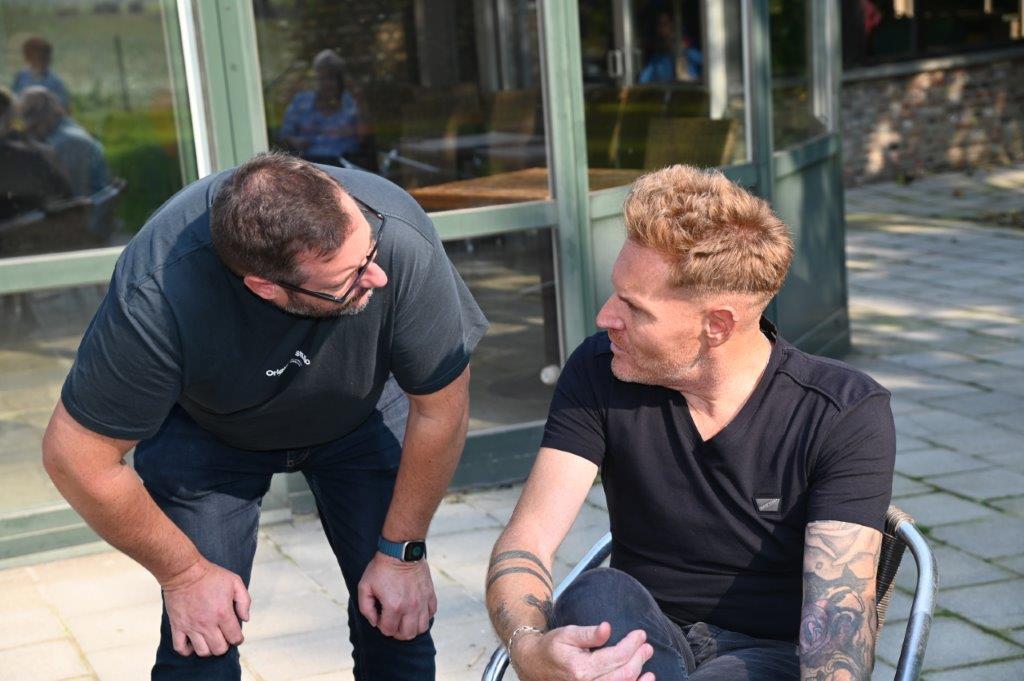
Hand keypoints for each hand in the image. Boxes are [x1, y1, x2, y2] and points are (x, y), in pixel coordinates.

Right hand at [161, 558, 250, 656]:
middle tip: (223, 636)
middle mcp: (207, 623)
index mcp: (223, 613)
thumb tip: (245, 619)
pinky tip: (193, 643)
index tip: (236, 635)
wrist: (184, 572)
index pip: (234, 638)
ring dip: (209, 649)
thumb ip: (244, 601)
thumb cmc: (211, 576)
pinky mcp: (177, 626)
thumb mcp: (235, 582)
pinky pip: (180, 648)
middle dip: (224, 645)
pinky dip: (187, 650)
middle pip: (219, 649)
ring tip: (210, 639)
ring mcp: (191, 626)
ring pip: (202, 651)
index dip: (238, 639)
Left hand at [357, 551, 436, 639]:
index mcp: (393, 606)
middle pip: (407, 634)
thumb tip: (374, 622)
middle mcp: (411, 606)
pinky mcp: (430, 594)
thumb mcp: (364, 586)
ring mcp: (423, 601)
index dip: (381, 626)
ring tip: (405, 619)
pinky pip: (431, 613)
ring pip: (422, 628)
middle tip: (392, 621)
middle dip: (397, 632)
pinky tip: (415, 610)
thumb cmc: (381, 568)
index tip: (379, 615)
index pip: (388, 631)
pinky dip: (424, 616)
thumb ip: (365, 608)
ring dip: (412, 627)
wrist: (401, 550)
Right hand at [513, 622, 654, 680]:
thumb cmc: (551, 648)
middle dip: (639, 658)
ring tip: (648, 664)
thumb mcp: (566, 634)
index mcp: (582, 668)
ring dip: (639, 676)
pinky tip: (641, 680)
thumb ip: (588, 633)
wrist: (534, 666)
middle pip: (624, 674)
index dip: (632, 644)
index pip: (617, 656)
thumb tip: (607, 628)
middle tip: (647, 646)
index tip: (640, 634)